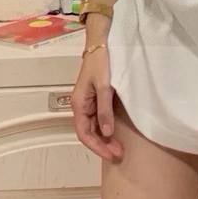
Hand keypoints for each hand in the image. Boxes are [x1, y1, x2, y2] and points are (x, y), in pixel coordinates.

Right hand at [71, 47, 123, 161]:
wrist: (101, 44)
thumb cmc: (100, 62)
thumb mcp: (104, 86)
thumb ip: (105, 110)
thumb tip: (106, 133)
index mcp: (79, 104)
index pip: (84, 133)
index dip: (97, 147)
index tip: (111, 154)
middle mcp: (82, 106)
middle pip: (89, 132)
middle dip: (102, 145)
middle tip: (118, 154)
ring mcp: (89, 102)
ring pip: (94, 127)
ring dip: (105, 138)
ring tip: (118, 147)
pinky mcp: (96, 98)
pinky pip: (99, 118)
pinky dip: (106, 127)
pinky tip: (114, 133)